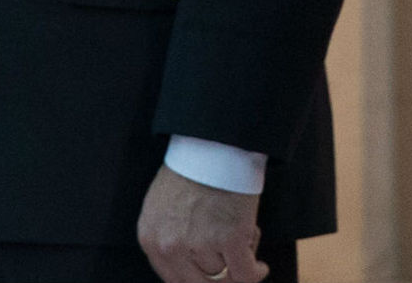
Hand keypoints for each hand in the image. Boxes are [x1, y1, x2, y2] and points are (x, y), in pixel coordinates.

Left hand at [137, 163, 266, 282]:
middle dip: (218, 279)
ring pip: (223, 277)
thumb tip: (188, 268)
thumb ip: (168, 239)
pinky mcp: (230, 238)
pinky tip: (260, 267)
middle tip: (232, 269)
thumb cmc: (192, 170)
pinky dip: (255, 272)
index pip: (172, 279)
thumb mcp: (163, 208)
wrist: (213, 143)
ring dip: (236, 263)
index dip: (196, 280)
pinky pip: (244, 273)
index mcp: (150, 238)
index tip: (212, 278)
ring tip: (244, 243)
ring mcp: (199, 243)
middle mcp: (170, 246)